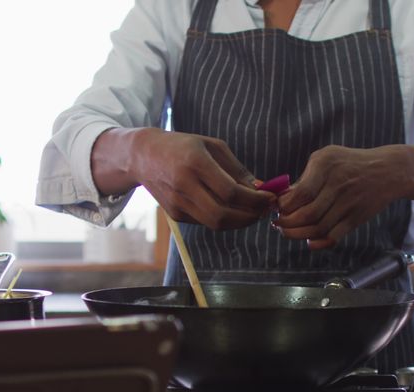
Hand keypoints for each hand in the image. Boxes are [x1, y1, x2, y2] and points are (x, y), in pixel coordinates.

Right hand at [130, 129, 274, 228]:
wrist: (144, 156)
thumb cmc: (182, 146)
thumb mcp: (211, 146)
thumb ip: (236, 168)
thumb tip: (261, 188)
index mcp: (195, 162)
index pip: (230, 191)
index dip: (254, 199)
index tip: (270, 197)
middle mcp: (184, 185)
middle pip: (223, 214)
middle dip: (250, 216)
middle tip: (265, 210)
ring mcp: (177, 203)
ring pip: (215, 223)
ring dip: (240, 222)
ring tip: (254, 213)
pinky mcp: (175, 214)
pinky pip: (206, 222)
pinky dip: (224, 220)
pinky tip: (234, 211)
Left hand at [274, 145, 406, 249]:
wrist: (387, 171)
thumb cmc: (349, 163)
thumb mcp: (326, 158)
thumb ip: (305, 177)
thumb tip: (283, 199)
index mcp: (326, 165)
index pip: (301, 193)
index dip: (285, 206)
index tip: (277, 209)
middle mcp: (338, 184)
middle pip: (307, 214)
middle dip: (288, 224)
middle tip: (279, 224)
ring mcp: (349, 202)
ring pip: (319, 228)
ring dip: (299, 235)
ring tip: (288, 232)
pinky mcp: (357, 217)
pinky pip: (335, 236)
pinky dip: (320, 243)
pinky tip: (310, 242)